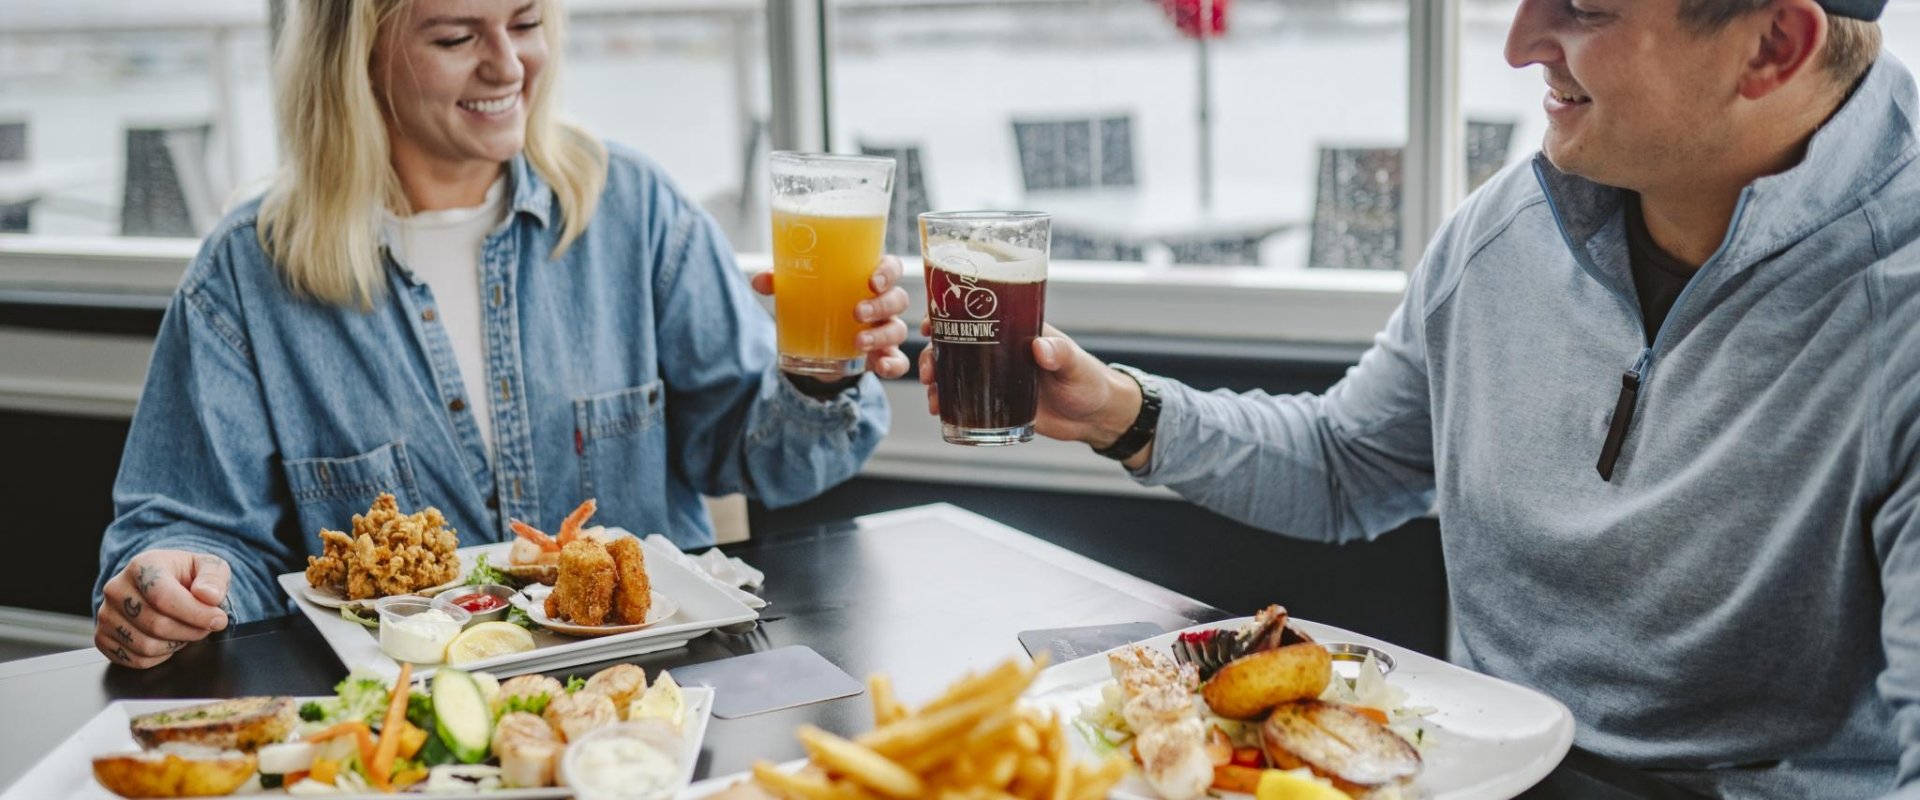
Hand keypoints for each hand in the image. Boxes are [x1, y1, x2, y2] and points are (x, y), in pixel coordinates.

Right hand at [95, 550, 230, 668]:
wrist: (159, 583)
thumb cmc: (184, 576)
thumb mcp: (207, 566)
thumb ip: (214, 577)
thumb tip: (209, 596)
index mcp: (141, 567)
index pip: (164, 598)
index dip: (196, 614)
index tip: (218, 620)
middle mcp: (116, 590)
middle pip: (157, 625)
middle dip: (191, 631)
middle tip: (205, 626)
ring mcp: (106, 615)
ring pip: (146, 646)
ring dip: (176, 644)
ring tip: (186, 630)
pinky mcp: (103, 637)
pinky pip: (136, 660)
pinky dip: (160, 656)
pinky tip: (168, 639)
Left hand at [750, 255, 912, 378]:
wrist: (818, 344)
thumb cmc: (817, 304)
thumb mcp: (799, 291)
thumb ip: (781, 282)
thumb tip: (760, 281)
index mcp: (869, 278)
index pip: (891, 267)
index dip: (888, 272)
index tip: (872, 281)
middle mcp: (883, 302)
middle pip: (897, 298)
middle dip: (880, 305)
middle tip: (856, 312)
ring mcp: (885, 329)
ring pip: (897, 329)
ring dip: (881, 335)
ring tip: (858, 342)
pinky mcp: (883, 355)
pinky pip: (899, 360)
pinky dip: (894, 364)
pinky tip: (881, 366)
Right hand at [918, 323, 1149, 465]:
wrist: (1096, 418)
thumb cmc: (1090, 382)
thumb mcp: (1076, 366)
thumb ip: (1061, 355)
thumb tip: (1041, 347)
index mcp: (1018, 331)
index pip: (978, 313)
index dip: (949, 314)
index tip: (930, 324)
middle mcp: (1002, 350)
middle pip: (957, 344)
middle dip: (934, 354)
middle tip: (929, 370)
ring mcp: (997, 376)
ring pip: (956, 372)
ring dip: (937, 379)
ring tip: (932, 395)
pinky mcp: (997, 401)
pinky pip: (965, 399)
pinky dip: (948, 402)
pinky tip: (938, 410)